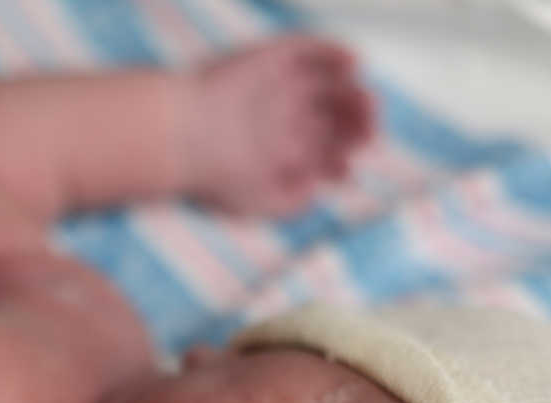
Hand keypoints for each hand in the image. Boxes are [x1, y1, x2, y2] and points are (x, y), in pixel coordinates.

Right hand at [182, 36, 373, 216]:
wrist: (183, 137)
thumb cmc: (214, 174)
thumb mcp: (256, 204)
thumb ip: (292, 203)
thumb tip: (321, 188)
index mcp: (282, 149)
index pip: (326, 151)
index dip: (343, 159)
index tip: (346, 171)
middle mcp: (286, 116)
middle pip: (337, 117)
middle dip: (358, 126)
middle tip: (367, 137)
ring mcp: (282, 85)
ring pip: (333, 84)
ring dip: (355, 94)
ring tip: (364, 106)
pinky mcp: (274, 59)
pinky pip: (314, 50)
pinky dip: (338, 54)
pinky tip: (352, 68)